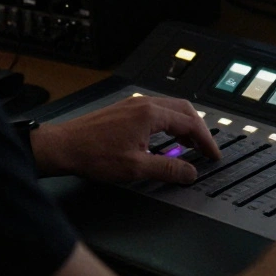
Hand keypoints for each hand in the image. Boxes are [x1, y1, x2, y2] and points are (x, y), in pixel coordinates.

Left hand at [32, 96, 221, 183]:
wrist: (62, 147)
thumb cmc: (93, 154)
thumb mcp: (135, 167)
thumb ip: (167, 169)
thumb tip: (189, 172)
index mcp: (150, 114)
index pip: (189, 123)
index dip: (205, 140)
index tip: (213, 154)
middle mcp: (143, 103)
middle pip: (183, 110)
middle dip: (198, 129)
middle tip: (206, 149)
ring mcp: (132, 104)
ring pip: (169, 109)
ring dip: (184, 125)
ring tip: (190, 145)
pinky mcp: (124, 110)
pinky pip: (156, 111)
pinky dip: (169, 123)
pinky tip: (166, 138)